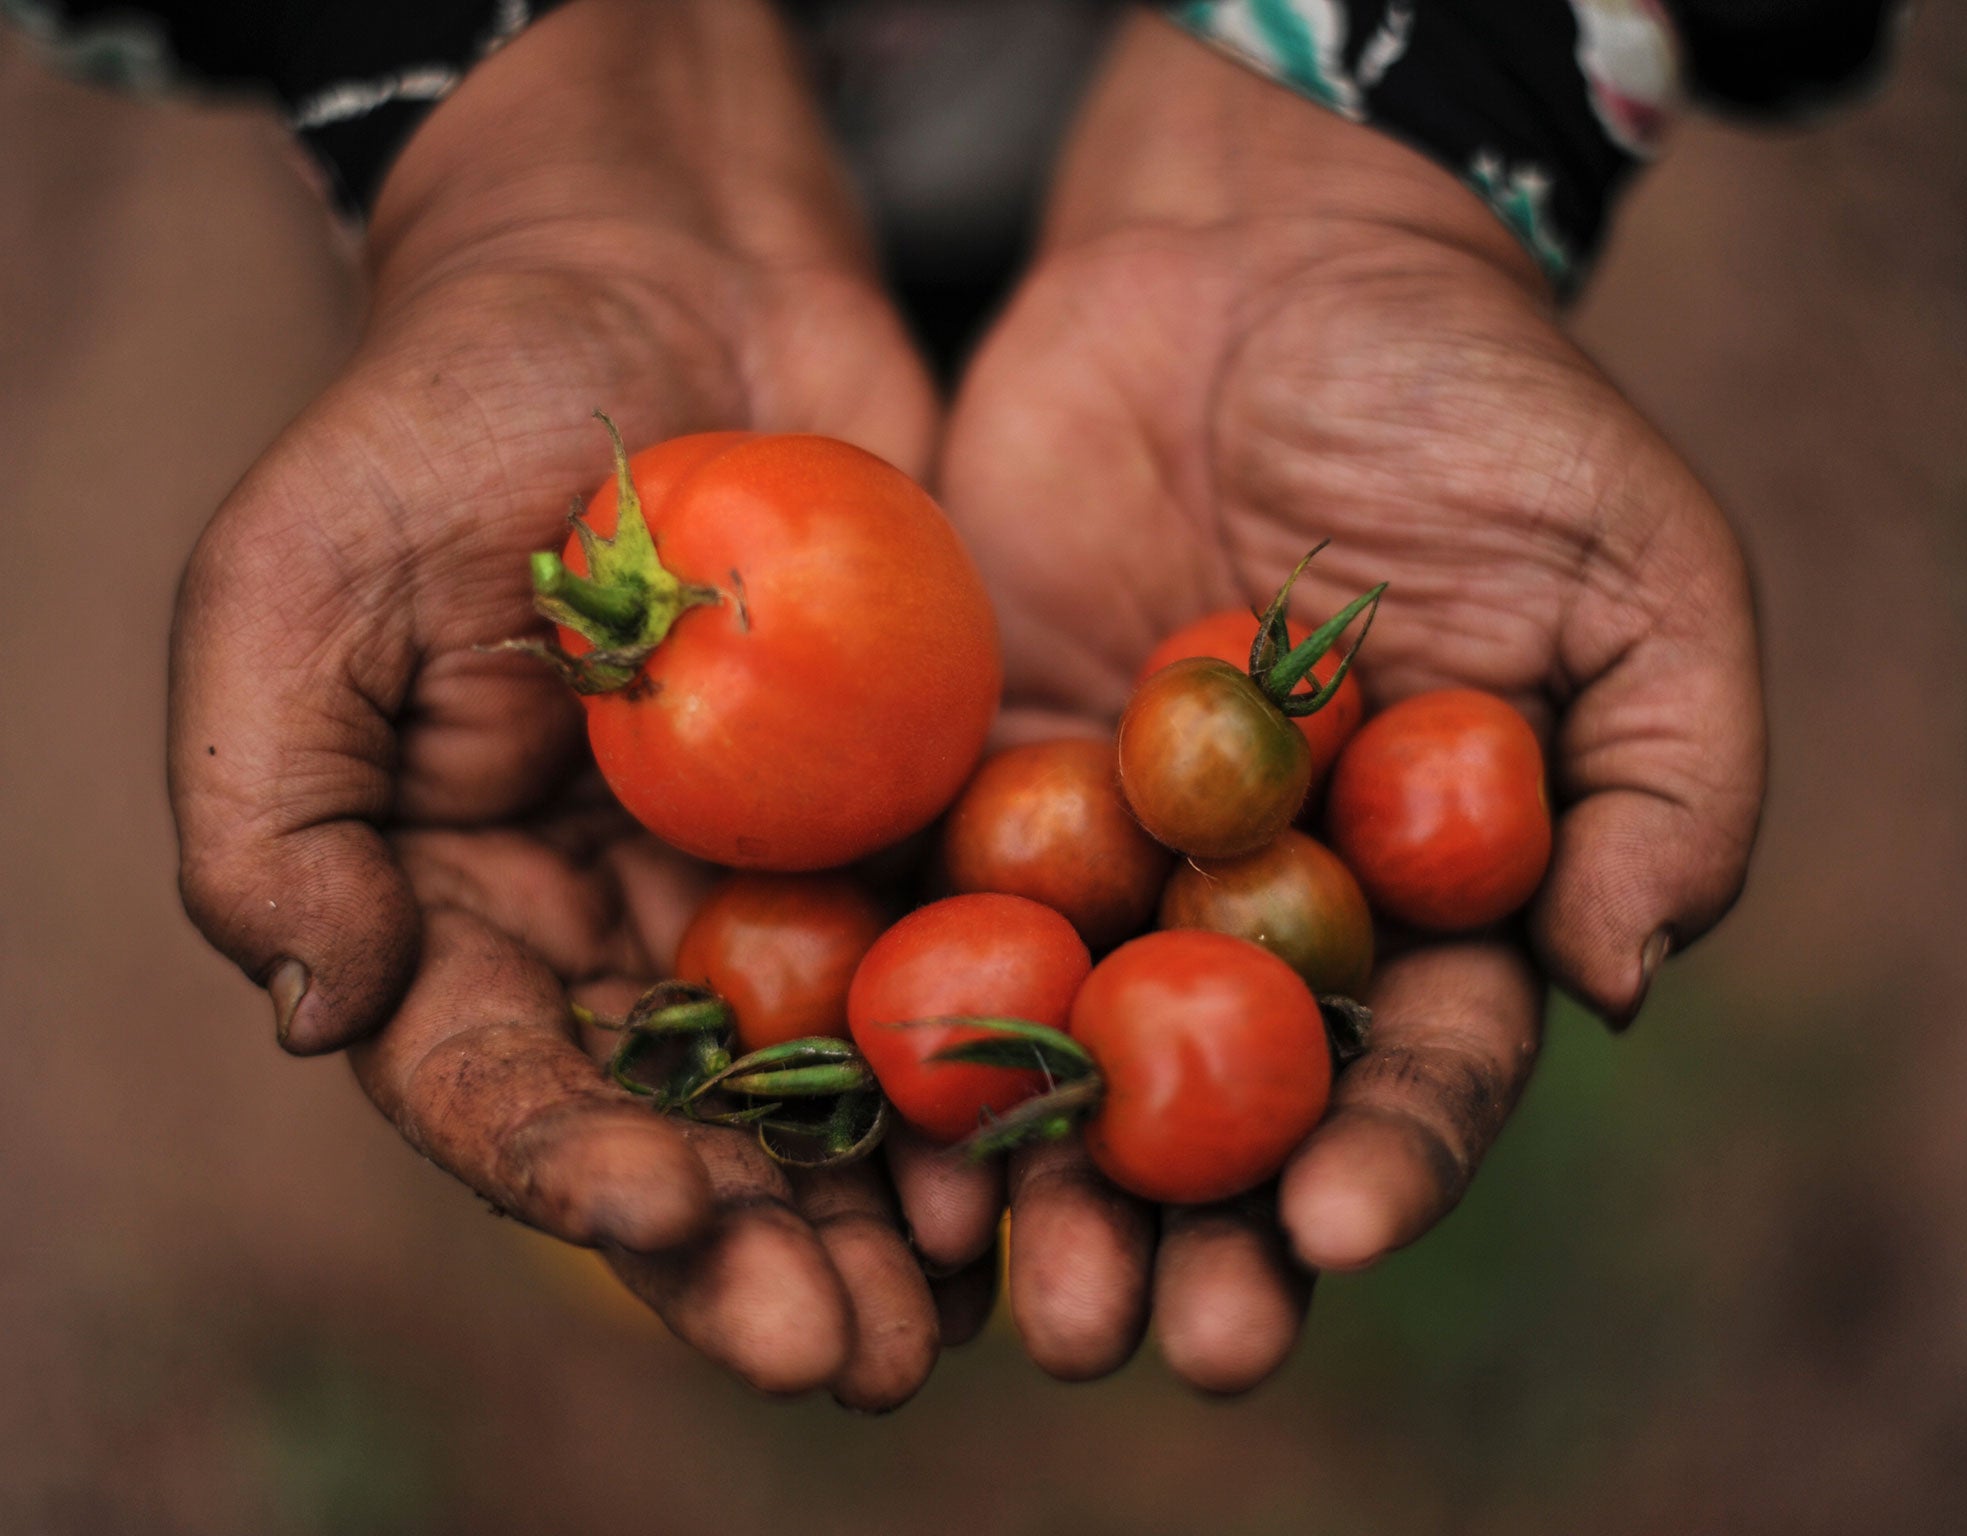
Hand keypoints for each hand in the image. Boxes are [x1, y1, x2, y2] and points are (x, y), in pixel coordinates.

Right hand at [169, 0, 948, 1406]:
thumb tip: (321, 1014)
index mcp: (457, 907)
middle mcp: (617, 929)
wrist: (666, 271)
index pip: (501, 1083)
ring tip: (967, 1313)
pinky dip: (998, 1065)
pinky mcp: (905, 820)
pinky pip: (953, 964)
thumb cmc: (454, 403)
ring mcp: (772, 884)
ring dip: (894, 1213)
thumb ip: (266, 806)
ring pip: (834, 1092)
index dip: (576, 1169)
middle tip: (851, 1355)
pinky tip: (1060, 1152)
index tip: (673, 1221)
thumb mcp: (301, 582)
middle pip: (684, 1129)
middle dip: (761, 1250)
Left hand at [927, 15, 1765, 1391]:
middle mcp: (1258, 913)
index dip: (1387, 1152)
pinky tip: (874, 1135)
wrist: (1252, 266)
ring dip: (1041, 1187)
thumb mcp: (1630, 562)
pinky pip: (927, 927)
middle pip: (1229, 1109)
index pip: (1422, 1061)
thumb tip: (1618, 981)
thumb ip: (1666, 771)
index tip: (1334, 1228)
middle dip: (1197, 1232)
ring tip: (1012, 1290)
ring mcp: (1103, 863)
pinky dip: (901, 1035)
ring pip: (1069, 1059)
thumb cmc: (1470, 405)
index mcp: (1426, 897)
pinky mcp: (968, 791)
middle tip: (1155, 1335)